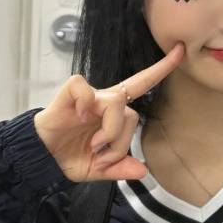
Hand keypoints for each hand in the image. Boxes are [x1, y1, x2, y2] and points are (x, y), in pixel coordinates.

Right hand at [34, 43, 184, 181]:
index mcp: (114, 113)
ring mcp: (89, 96)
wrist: (41, 157)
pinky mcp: (71, 93)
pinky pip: (86, 90)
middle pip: (132, 113)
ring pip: (117, 103)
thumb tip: (142, 171)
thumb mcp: (99, 169)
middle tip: (102, 157)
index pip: (143, 85)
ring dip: (108, 133)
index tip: (181, 50)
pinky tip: (77, 119)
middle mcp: (105, 101)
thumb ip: (120, 169)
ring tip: (92, 146)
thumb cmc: (69, 156)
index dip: (161, 69)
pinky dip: (85, 106)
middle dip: (120, 143)